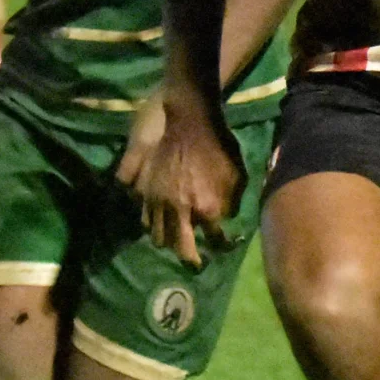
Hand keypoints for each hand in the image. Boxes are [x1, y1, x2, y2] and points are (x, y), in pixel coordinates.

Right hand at [125, 89, 244, 266]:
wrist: (189, 117)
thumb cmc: (218, 143)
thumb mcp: (236, 174)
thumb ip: (230, 202)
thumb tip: (223, 218)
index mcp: (206, 208)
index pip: (215, 241)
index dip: (221, 245)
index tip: (223, 244)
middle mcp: (178, 210)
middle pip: (180, 250)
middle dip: (190, 258)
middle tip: (195, 262)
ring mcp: (157, 201)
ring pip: (156, 236)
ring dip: (168, 240)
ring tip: (175, 237)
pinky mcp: (143, 190)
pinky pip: (144, 217)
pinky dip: (152, 222)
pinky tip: (161, 218)